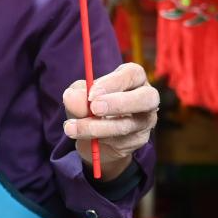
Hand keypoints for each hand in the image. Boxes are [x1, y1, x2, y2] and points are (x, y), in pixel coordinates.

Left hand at [62, 63, 158, 180]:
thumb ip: (76, 95)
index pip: (133, 74)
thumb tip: (73, 98)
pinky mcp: (138, 141)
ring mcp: (145, 121)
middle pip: (147, 98)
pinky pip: (120, 142)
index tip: (91, 93)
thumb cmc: (89, 106)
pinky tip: (84, 139)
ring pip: (128, 125)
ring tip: (71, 128)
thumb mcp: (78, 96)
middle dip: (119, 103)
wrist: (92, 137)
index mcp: (133, 79)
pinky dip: (97, 140)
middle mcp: (146, 99)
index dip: (113, 82)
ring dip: (97, 127)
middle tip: (94, 108)